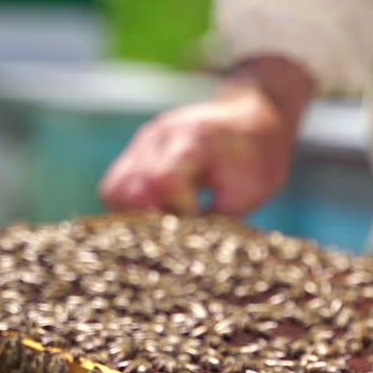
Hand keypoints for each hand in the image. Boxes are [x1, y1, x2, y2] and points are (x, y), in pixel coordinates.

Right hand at [99, 56, 315, 216]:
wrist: (254, 116)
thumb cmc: (258, 156)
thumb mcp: (250, 191)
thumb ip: (217, 219)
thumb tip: (190, 255)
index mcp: (192, 139)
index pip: (164, 181)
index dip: (177, 212)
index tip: (199, 222)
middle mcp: (158, 136)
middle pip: (128, 188)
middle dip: (151, 220)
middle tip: (178, 230)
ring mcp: (142, 142)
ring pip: (114, 189)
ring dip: (134, 216)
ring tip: (167, 225)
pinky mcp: (135, 152)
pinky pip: (116, 185)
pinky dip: (130, 208)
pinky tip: (158, 216)